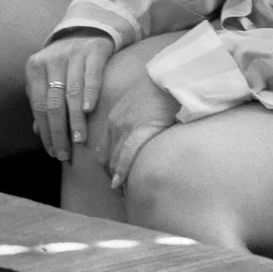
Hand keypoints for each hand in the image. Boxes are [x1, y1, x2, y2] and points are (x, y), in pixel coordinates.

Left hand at [24, 32, 113, 162]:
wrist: (85, 31)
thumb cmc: (62, 63)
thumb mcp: (47, 78)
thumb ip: (43, 101)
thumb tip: (38, 132)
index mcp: (34, 67)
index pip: (37, 105)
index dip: (44, 130)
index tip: (52, 151)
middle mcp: (51, 60)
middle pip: (53, 102)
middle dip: (58, 131)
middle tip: (65, 153)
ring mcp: (73, 54)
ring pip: (72, 92)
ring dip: (76, 119)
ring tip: (79, 140)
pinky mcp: (93, 52)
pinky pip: (91, 75)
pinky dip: (90, 93)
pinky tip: (89, 110)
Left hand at [90, 66, 179, 189]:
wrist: (169, 78)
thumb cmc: (161, 92)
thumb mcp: (142, 108)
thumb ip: (138, 124)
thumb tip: (146, 139)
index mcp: (115, 119)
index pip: (103, 149)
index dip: (108, 167)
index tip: (114, 180)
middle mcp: (115, 123)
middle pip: (105, 157)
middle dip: (111, 175)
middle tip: (119, 192)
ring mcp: (126, 127)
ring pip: (114, 158)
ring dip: (116, 178)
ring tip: (121, 193)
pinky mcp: (141, 129)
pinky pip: (128, 155)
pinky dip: (122, 170)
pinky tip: (121, 183)